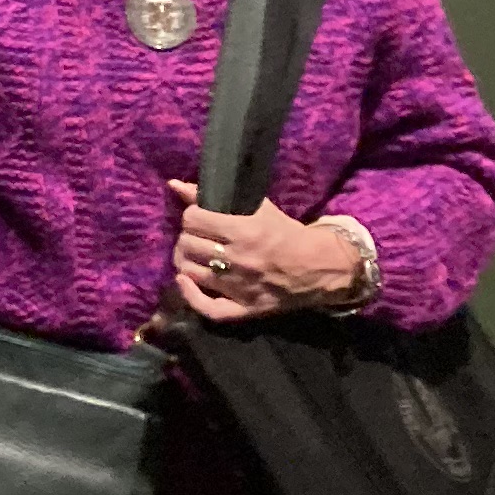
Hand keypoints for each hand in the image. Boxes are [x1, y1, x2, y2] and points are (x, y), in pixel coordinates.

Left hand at [166, 178, 366, 323]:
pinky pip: (209, 309)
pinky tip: (185, 281)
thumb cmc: (286, 233)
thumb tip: (174, 185)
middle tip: (196, 236)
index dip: (191, 216)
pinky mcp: (246, 308)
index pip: (193, 220)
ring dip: (185, 260)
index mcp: (244, 232)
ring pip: (191, 272)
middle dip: (187, 237)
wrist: (320, 266)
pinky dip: (191, 296)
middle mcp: (239, 260)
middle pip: (188, 245)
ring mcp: (241, 287)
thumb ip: (214, 197)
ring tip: (191, 255)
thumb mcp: (257, 208)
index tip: (198, 217)